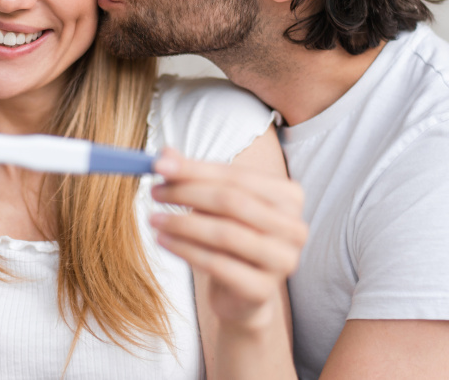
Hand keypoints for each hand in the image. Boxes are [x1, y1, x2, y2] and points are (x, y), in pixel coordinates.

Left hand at [150, 147, 307, 329]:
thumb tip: (164, 154)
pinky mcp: (262, 290)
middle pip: (233, 202)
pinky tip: (163, 241)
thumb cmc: (230, 238)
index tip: (159, 165)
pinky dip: (185, 250)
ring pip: (225, 234)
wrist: (241, 293)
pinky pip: (217, 265)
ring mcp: (283, 261)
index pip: (237, 176)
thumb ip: (194, 177)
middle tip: (155, 192)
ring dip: (182, 223)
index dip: (196, 169)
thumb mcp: (215, 204)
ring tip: (154, 219)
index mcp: (290, 196)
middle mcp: (294, 227)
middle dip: (188, 193)